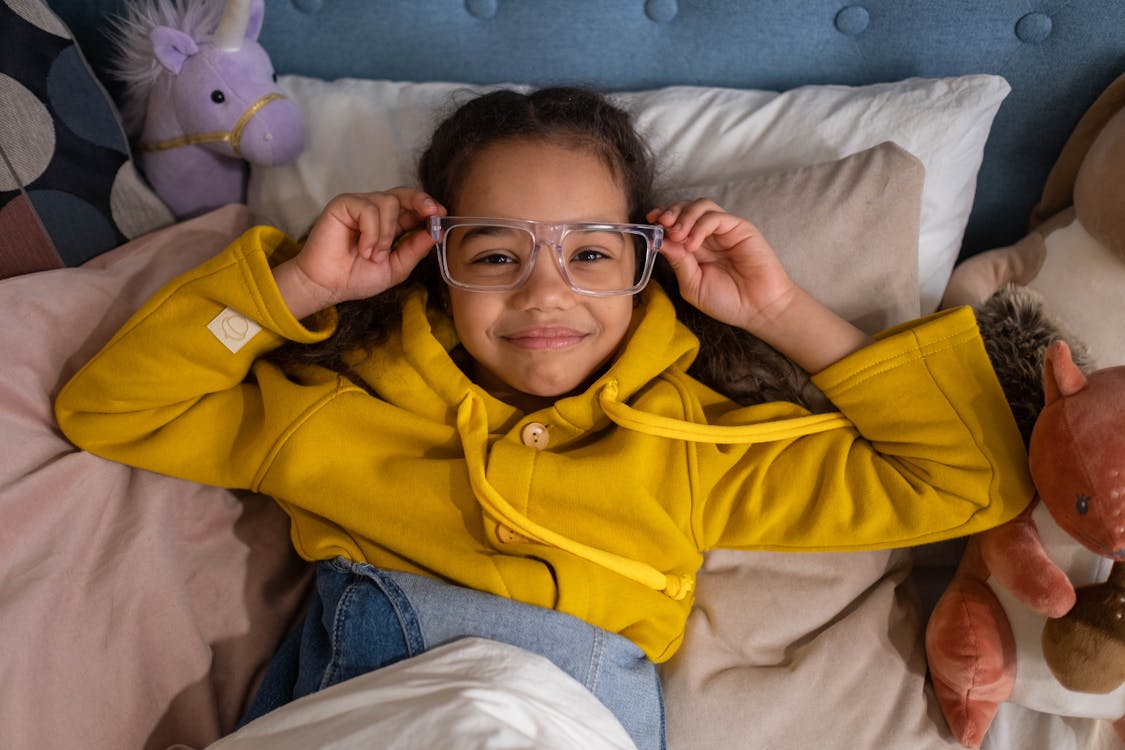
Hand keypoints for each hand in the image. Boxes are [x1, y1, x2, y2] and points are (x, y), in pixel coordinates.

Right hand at [276, 189, 445, 317]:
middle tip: (432, 212)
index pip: (413, 208)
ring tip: (373, 255)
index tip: (440, 214)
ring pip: (388, 202)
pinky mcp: (343, 204)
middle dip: (421, 201)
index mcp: (391, 225)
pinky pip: (368, 209)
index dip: (428, 208)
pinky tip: (362, 249)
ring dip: (385, 234)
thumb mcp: (395, 267)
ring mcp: (359, 206)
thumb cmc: (357, 277)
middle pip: (404, 194)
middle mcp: (376, 211)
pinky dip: (371, 232)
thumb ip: (414, 250)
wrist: (328, 286)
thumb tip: (436, 233)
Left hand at [647, 199, 795, 332]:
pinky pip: (716, 217)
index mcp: (695, 248)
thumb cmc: (728, 301)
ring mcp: (724, 231)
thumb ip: (678, 262)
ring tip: (677, 235)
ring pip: (701, 206)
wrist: (759, 309)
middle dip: (670, 211)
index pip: (675, 222)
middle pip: (686, 208)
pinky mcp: (740, 228)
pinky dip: (700, 226)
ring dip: (684, 216)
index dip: (662, 217)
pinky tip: (693, 245)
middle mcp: (709, 236)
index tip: (650, 221)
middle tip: (662, 223)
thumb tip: (659, 241)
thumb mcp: (693, 284)